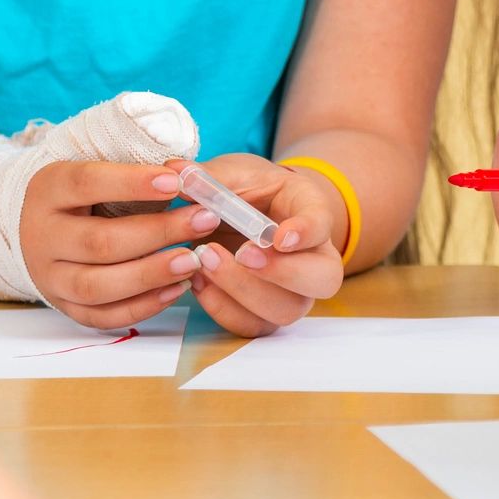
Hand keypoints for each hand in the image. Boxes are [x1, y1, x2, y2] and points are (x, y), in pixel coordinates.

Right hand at [19, 161, 216, 328]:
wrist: (41, 227)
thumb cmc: (88, 192)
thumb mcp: (102, 167)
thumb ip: (144, 171)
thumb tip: (189, 175)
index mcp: (49, 188)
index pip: (87, 183)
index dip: (132, 183)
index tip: (176, 182)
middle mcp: (41, 235)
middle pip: (99, 242)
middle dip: (158, 233)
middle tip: (204, 221)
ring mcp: (49, 276)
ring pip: (97, 286)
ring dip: (151, 275)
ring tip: (192, 261)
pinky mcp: (64, 306)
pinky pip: (102, 316)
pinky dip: (142, 306)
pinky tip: (177, 288)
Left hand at [150, 155, 343, 336]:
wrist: (245, 215)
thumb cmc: (246, 191)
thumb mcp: (232, 174)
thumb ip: (210, 177)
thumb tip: (175, 172)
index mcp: (311, 212)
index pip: (323, 224)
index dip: (306, 233)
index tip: (280, 237)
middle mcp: (313, 258)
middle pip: (321, 280)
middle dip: (282, 273)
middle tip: (243, 254)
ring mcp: (293, 292)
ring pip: (286, 309)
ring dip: (243, 291)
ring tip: (206, 261)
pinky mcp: (264, 313)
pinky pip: (252, 325)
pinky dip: (223, 308)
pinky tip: (198, 282)